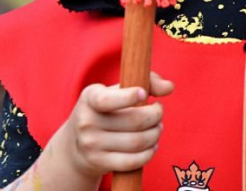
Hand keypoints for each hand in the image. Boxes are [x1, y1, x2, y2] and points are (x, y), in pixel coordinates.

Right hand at [58, 72, 173, 178]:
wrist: (76, 144)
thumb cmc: (107, 110)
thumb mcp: (117, 91)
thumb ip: (147, 82)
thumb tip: (169, 87)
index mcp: (90, 98)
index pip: (108, 100)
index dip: (130, 96)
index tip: (144, 93)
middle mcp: (87, 121)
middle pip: (135, 121)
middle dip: (156, 115)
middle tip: (158, 111)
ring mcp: (91, 144)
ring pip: (137, 141)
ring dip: (155, 134)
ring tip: (157, 127)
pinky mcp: (99, 162)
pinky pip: (132, 161)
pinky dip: (149, 153)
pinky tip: (152, 145)